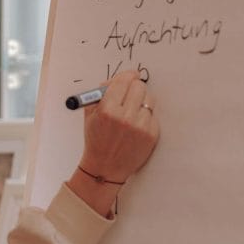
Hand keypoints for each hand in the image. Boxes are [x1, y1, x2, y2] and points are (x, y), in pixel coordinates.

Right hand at [67, 69, 158, 215]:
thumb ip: (101, 93)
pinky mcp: (151, 135)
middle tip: (130, 94)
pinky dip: (145, 117)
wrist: (105, 168)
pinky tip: (136, 127)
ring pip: (149, 99)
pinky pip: (153, 115)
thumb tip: (118, 78)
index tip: (130, 76)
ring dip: (141, 102)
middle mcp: (125, 117)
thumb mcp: (90, 115)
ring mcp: (140, 127)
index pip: (124, 80)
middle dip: (134, 88)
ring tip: (132, 112)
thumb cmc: (96, 140)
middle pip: (139, 86)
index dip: (128, 76)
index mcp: (107, 110)